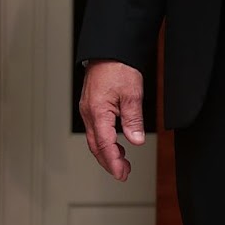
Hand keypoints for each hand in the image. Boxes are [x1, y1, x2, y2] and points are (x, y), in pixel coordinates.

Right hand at [80, 60, 144, 180]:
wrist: (109, 50)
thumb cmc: (118, 67)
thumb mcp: (132, 94)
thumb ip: (133, 119)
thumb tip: (136, 140)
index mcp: (97, 112)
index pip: (105, 145)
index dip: (114, 162)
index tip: (122, 174)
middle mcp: (89, 113)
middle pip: (96, 146)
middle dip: (109, 162)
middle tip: (123, 173)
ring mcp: (88, 110)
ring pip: (95, 139)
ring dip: (108, 153)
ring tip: (123, 162)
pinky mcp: (92, 106)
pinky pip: (97, 129)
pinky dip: (106, 141)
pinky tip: (116, 143)